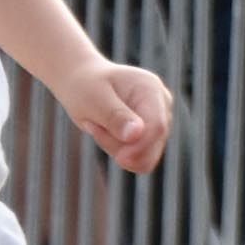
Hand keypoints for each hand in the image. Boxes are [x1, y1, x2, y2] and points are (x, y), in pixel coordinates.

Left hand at [59, 55, 171, 172]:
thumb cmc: (86, 86)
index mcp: (151, 89)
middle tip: (91, 126)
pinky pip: (138, 160)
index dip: (141, 146)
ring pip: (144, 157)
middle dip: (119, 146)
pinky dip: (118, 152)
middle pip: (151, 145)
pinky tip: (104, 133)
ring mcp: (159, 121)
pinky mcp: (151, 137)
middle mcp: (162, 105)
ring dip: (115, 148)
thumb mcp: (94, 98)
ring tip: (96, 126)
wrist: (81, 83)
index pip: (157, 126)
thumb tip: (137, 134)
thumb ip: (116, 116)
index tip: (120, 159)